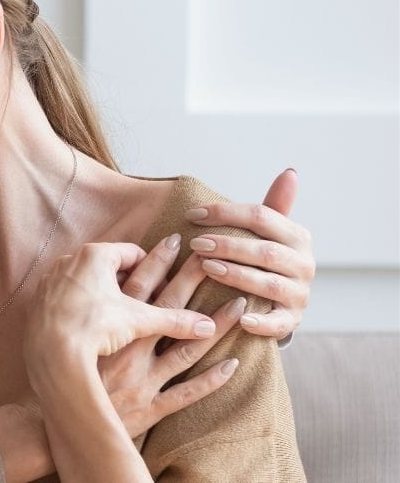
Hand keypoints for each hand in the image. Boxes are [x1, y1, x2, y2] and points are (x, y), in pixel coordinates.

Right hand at [24, 242, 237, 481]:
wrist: (56, 423)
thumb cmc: (58, 379)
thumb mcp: (65, 340)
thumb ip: (79, 314)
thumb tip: (86, 287)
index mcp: (108, 333)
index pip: (137, 290)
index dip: (156, 264)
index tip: (175, 241)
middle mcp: (129, 352)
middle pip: (166, 310)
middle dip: (191, 281)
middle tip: (214, 259)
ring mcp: (142, 380)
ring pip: (186, 350)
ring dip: (215, 327)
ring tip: (239, 304)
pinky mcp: (149, 407)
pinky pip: (185, 393)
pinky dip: (210, 380)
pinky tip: (232, 364)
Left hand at [26, 242, 216, 363]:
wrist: (51, 352)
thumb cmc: (95, 327)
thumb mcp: (140, 321)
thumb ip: (175, 320)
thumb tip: (209, 325)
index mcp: (96, 255)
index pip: (133, 253)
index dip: (154, 270)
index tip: (164, 289)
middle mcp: (69, 260)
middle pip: (108, 265)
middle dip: (129, 282)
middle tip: (145, 302)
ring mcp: (51, 279)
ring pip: (85, 280)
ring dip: (104, 293)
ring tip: (119, 316)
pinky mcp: (38, 298)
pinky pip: (66, 295)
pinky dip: (81, 305)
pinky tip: (90, 326)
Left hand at [184, 169, 313, 337]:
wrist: (279, 303)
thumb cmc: (263, 261)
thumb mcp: (269, 233)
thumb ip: (273, 206)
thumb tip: (290, 172)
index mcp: (297, 236)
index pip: (261, 216)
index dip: (225, 213)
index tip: (192, 214)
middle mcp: (304, 264)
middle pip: (264, 251)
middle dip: (228, 245)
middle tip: (196, 243)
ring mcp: (299, 294)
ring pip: (267, 283)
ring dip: (236, 275)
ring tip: (207, 267)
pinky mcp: (292, 320)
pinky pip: (277, 323)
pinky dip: (260, 321)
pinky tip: (239, 317)